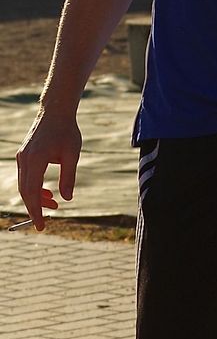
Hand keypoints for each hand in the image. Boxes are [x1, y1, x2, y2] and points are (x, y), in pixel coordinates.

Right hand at [16, 111, 82, 230]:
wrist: (56, 113)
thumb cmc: (67, 132)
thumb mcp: (72, 155)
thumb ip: (68, 177)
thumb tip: (66, 199)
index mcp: (35, 160)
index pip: (31, 192)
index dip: (35, 210)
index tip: (40, 225)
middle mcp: (24, 159)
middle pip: (25, 191)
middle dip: (34, 208)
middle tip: (45, 223)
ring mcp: (22, 157)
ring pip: (25, 185)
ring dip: (37, 198)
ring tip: (55, 206)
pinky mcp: (25, 155)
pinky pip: (26, 177)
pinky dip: (35, 188)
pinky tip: (48, 193)